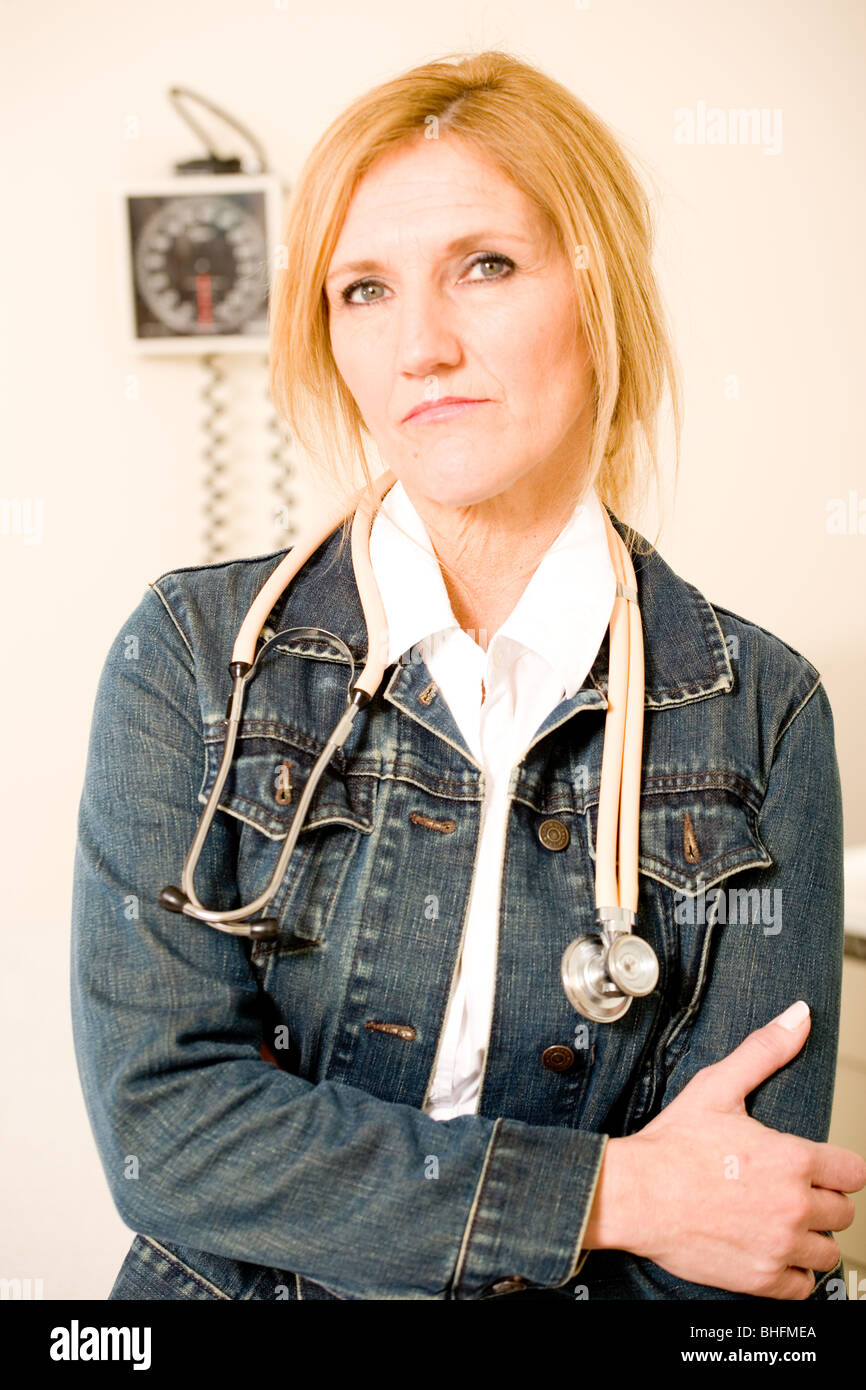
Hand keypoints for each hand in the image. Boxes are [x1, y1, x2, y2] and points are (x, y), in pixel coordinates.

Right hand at [584, 1000, 865, 1297]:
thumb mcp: (718, 1087)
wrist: (634, 1196)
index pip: (853, 1173)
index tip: (818, 1169)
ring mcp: (779, 1247)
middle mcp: (794, 1207)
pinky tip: (771, 1250)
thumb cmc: (672, 1145)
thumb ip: (766, 1051)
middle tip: (790, 1191)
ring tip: (781, 1221)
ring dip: (810, 1238)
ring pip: (827, 1252)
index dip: (836, 1168)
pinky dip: (793, 1274)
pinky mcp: (761, 1280)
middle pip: (843, 1213)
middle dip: (822, 1201)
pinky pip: (803, 1287)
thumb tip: (798, 1017)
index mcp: (793, 1161)